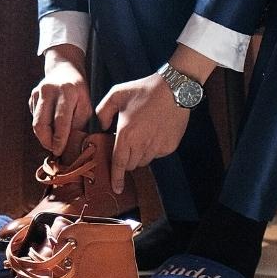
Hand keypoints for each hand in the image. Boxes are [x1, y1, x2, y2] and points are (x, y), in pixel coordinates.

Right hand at [29, 45, 91, 155]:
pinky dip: (42, 126)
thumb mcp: (86, 103)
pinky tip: (50, 125)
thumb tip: (70, 142)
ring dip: (43, 136)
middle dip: (46, 141)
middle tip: (54, 150)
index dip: (59, 139)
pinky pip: (34, 117)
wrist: (64, 69)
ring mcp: (37, 93)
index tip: (59, 151)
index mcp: (66, 91)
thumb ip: (80, 122)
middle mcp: (48, 90)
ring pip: (35, 123)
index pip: (60, 121)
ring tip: (53, 141)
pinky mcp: (31, 96)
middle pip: (41, 124)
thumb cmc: (78, 90)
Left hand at [95, 73, 189, 193]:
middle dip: (126, 159)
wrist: (174, 89)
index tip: (116, 188)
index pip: (119, 164)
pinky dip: (153, 148)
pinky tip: (154, 132)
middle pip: (131, 165)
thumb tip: (102, 127)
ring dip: (140, 153)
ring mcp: (157, 147)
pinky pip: (157, 154)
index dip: (116, 178)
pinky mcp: (170, 146)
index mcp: (126, 134)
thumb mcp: (117, 94)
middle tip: (128, 142)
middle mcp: (142, 144)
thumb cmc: (144, 90)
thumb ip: (102, 112)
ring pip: (144, 161)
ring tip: (142, 133)